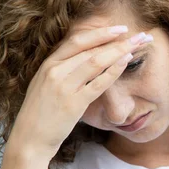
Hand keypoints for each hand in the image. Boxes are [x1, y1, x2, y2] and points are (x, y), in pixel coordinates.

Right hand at [5, 26, 150, 157]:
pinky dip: (114, 71)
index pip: (77, 41)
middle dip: (117, 40)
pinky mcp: (73, 103)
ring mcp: (63, 87)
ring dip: (119, 51)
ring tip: (137, 45)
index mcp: (48, 64)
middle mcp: (54, 71)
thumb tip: (89, 57)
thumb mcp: (47, 84)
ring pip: (96, 61)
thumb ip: (64, 69)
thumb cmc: (42, 114)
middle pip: (90, 49)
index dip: (101, 32)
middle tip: (139, 36)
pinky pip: (98, 83)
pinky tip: (126, 62)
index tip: (120, 29)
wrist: (30, 139)